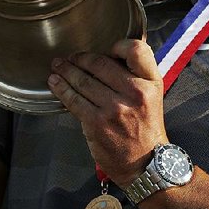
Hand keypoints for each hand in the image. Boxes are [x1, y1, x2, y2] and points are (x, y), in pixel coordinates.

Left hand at [48, 39, 166, 185]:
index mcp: (150, 83)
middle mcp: (134, 93)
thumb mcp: (153, 95)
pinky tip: (55, 83)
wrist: (145, 163)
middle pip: (100, 64)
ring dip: (66, 71)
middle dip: (80, 58)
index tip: (105, 49)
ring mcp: (114, 108)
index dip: (119, 45)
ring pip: (83, 81)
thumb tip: (110, 55)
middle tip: (70, 57)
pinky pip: (74, 100)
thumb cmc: (146, 127)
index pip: (136, 50)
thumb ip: (137, 74)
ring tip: (58, 66)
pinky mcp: (96, 123)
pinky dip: (61, 89)